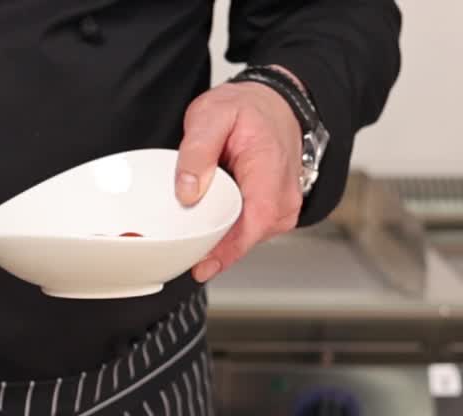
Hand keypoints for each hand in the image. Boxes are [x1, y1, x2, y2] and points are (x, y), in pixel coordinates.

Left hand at [175, 74, 303, 282]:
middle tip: (180, 253)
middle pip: (248, 236)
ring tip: (190, 235)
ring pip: (247, 238)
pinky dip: (225, 234)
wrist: (273, 102)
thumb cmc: (247, 109)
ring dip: (218, 243)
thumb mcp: (212, 115)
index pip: (254, 221)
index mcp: (270, 169)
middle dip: (215, 250)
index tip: (202, 266)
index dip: (227, 249)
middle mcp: (283, 194)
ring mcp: (281, 206)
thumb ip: (197, 152)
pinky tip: (206, 227)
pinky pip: (247, 232)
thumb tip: (188, 192)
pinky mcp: (272, 212)